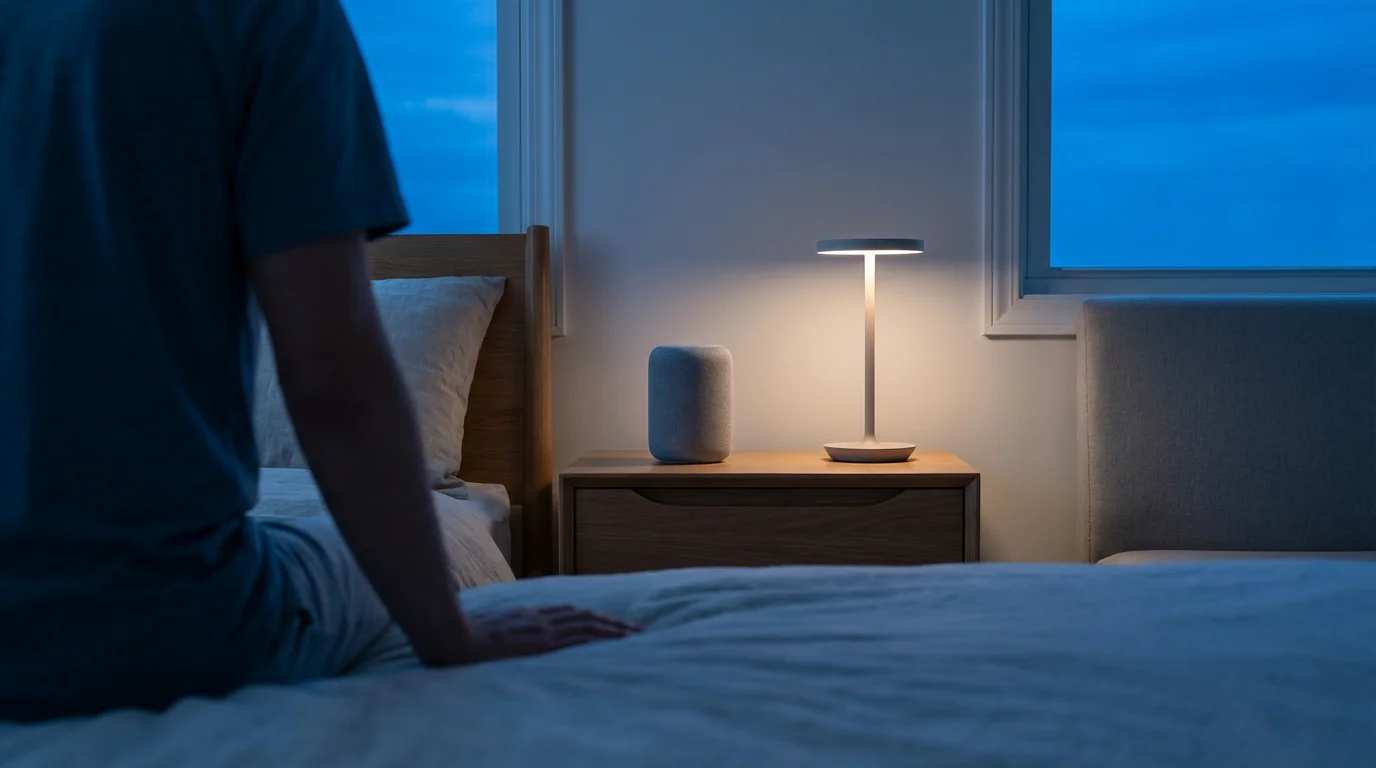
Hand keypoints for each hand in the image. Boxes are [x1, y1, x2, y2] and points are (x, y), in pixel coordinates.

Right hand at [456, 605, 641, 664]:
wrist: (451, 636)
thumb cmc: (460, 637)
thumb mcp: (488, 631)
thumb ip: (503, 632)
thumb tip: (506, 640)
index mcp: (527, 616)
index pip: (568, 614)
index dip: (592, 618)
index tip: (610, 624)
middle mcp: (539, 618)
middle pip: (584, 616)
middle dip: (612, 623)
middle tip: (637, 631)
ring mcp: (542, 629)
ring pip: (588, 625)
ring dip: (614, 630)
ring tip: (636, 637)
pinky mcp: (542, 643)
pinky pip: (579, 639)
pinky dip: (601, 639)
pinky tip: (617, 645)